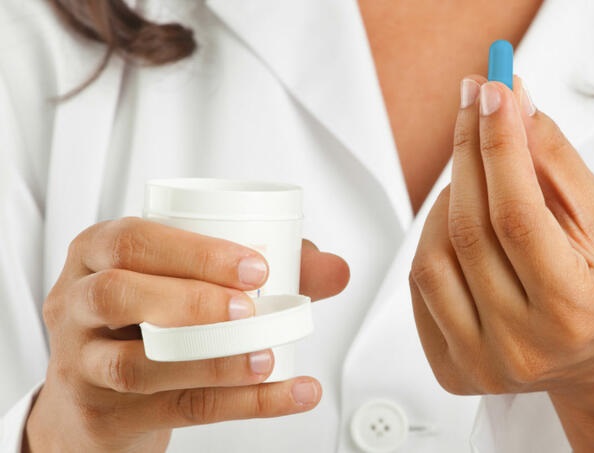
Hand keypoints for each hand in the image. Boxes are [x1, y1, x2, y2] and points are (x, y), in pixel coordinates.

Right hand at [24, 218, 348, 452]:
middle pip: (119, 295)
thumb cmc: (148, 319)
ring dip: (211, 361)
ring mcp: (81, 364)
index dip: (195, 252)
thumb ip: (260, 270)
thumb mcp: (187, 281)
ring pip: (135, 365)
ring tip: (266, 358)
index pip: (132, 240)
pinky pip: (172, 410)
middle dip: (191, 299)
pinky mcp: (102, 416)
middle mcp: (77, 304)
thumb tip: (334, 269)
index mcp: (96, 255)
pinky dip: (239, 404)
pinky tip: (286, 394)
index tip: (256, 267)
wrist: (95, 398)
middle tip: (251, 308)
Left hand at [409, 76, 593, 451]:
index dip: (500, 145)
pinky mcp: (452, 369)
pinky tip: (463, 226)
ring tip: (478, 179)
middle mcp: (522, 348)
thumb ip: (556, 163)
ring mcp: (482, 364)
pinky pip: (420, 287)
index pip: (517, 214)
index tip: (495, 91)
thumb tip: (514, 104)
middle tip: (477, 103)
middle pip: (468, 231)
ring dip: (448, 200)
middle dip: (469, 153)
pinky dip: (435, 242)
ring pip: (432, 258)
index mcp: (573, 311)